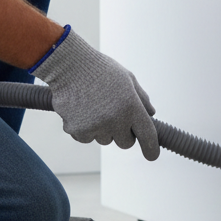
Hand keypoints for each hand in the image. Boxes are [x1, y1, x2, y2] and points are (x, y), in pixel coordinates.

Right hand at [32, 29, 158, 159]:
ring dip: (103, 129)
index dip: (151, 148)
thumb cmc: (100, 69)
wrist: (68, 65)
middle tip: (115, 117)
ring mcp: (95, 127)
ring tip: (94, 106)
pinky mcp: (77, 130)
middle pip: (125, 143)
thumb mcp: (127, 78)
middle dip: (123, 134)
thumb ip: (141, 98)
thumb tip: (151, 114)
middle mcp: (115, 120)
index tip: (152, 155)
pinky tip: (81, 109)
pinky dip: (84, 128)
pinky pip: (86, 138)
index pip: (147, 135)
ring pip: (105, 140)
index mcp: (131, 106)